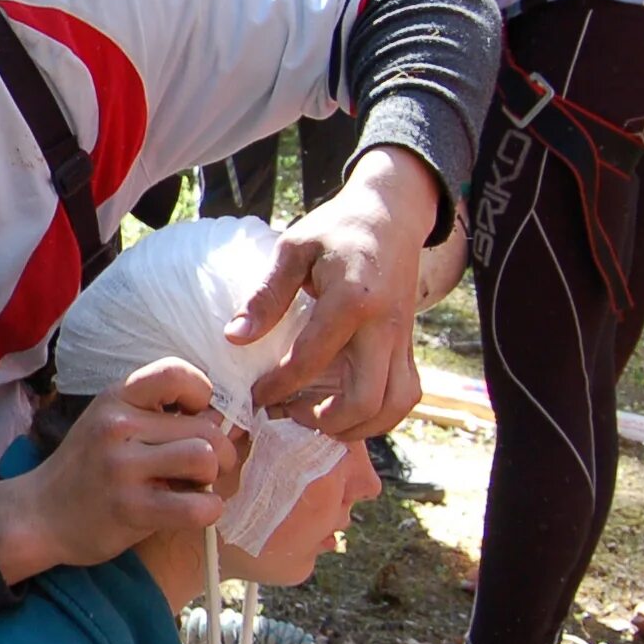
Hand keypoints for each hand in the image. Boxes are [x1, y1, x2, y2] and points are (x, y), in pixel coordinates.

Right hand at [0, 360, 229, 579]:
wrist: (39, 515)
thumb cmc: (86, 469)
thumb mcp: (111, 424)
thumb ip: (159, 416)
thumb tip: (229, 422)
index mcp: (115, 399)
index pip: (175, 373)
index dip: (201, 393)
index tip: (196, 415)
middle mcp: (117, 426)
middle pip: (204, 427)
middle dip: (220, 450)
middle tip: (205, 468)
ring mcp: (122, 468)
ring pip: (204, 457)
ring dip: (212, 477)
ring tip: (195, 486)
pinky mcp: (131, 508)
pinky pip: (197, 506)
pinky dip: (208, 509)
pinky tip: (194, 509)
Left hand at [232, 147, 436, 437]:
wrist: (391, 216)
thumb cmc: (335, 229)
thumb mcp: (293, 249)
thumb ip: (266, 296)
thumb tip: (234, 338)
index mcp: (351, 300)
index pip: (310, 360)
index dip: (278, 387)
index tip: (255, 397)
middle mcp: (383, 327)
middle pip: (365, 400)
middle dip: (323, 421)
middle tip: (289, 415)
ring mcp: (403, 340)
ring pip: (392, 407)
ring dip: (356, 427)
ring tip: (317, 421)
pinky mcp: (409, 347)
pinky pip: (404, 396)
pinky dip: (379, 416)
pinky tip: (344, 412)